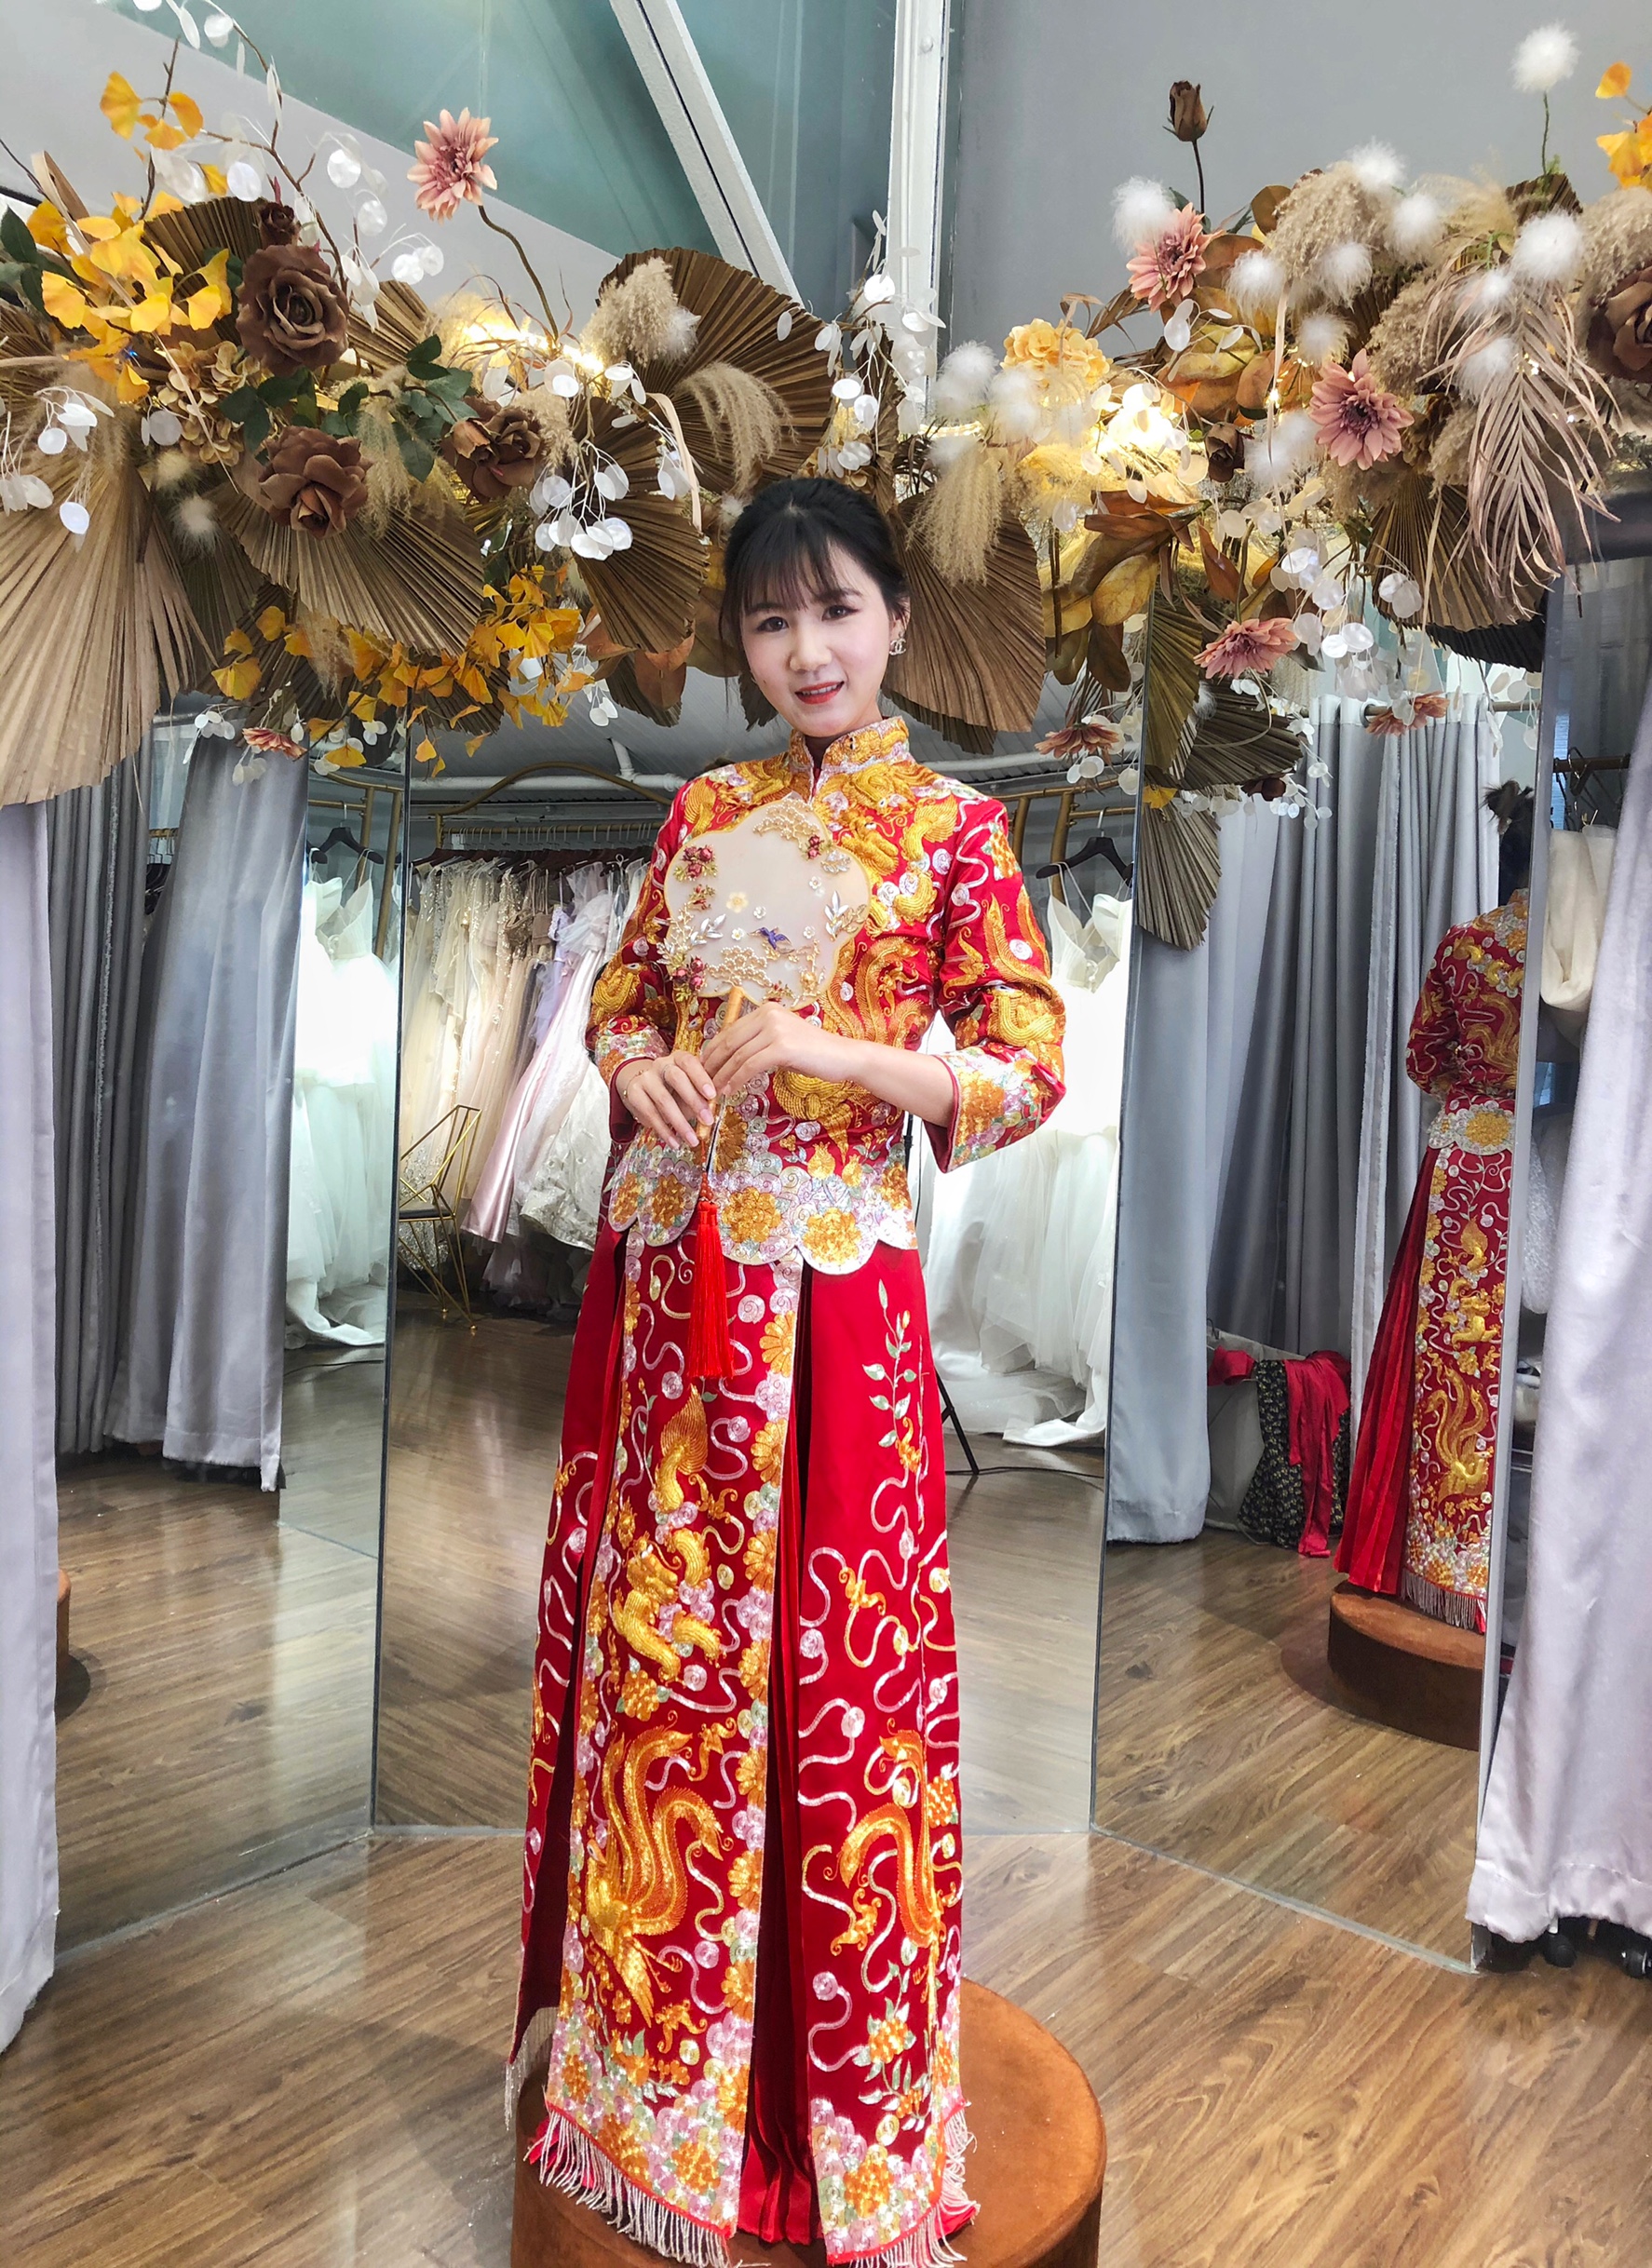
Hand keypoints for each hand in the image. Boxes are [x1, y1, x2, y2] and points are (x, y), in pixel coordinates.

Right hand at [615, 1050, 716, 1146]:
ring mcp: (646, 1078)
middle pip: (676, 1078)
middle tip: (707, 1120)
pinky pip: (650, 1113)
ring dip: (680, 1122)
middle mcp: (661, 1064)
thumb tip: (719, 1102)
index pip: (689, 1062)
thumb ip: (703, 1095)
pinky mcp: (634, 1093)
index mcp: (679, 1059)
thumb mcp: (691, 1089)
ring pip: (663, 1099)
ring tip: (692, 1140)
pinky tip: (674, 1142)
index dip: (701, 1077)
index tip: (712, 1095)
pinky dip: (664, 1130)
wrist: (644, 1091)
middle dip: (693, 1100)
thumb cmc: (676, 1091)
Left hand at [699, 1000, 853, 1099]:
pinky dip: (736, 1080)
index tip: (704, 1068)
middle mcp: (769, 1015)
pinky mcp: (782, 1047)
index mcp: (766, 1011)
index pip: (730, 1030)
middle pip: (729, 1041)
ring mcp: (775, 1029)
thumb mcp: (782, 1041)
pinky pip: (750, 1066)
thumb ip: (758, 1043)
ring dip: (722, 1075)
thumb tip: (732, 1058)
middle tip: (703, 1082)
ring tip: (713, 1091)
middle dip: (713, 1064)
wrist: (843, 1057)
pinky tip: (729, 1091)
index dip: (713, 1050)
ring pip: (738, 1055)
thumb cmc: (814, 1054)